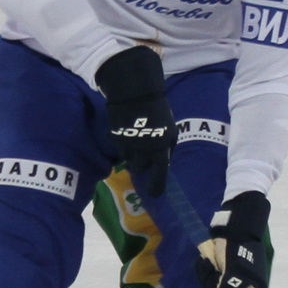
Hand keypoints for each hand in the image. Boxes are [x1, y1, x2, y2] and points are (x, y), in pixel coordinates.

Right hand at [96, 46, 174, 198]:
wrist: (136, 92)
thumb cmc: (157, 110)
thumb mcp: (169, 128)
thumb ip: (167, 146)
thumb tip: (164, 162)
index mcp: (163, 144)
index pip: (161, 171)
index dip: (157, 185)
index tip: (155, 194)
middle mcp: (147, 147)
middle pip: (141, 168)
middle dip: (141, 166)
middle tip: (141, 159)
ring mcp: (131, 143)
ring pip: (129, 160)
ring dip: (132, 156)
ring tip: (134, 143)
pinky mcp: (117, 138)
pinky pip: (121, 149)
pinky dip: (124, 146)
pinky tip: (127, 135)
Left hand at [197, 191, 269, 287]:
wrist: (234, 227)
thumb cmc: (238, 250)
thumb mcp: (235, 273)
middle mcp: (243, 286)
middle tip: (213, 274)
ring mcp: (231, 278)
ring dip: (207, 277)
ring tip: (207, 263)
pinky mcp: (221, 269)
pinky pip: (209, 278)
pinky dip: (205, 270)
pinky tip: (204, 261)